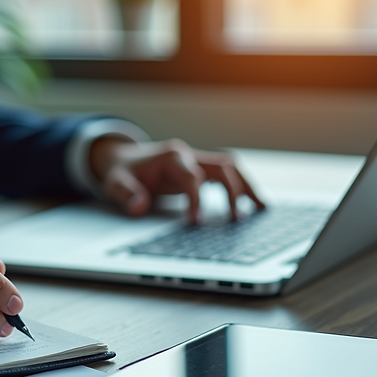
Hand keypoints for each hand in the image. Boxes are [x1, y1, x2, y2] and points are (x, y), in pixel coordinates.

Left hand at [89, 137, 263, 222]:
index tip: (196, 222)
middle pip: (222, 166)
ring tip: (262, 208)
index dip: (196, 199)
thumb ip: (126, 194)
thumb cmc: (122, 171)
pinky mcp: (201, 168)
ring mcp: (197, 160)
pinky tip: (255, 204)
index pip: (191, 177)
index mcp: (171, 156)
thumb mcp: (115, 182)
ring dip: (246, 186)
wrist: (123, 158)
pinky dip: (242, 187)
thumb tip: (139, 207)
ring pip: (230, 167)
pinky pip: (227, 174)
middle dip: (233, 190)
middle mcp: (188, 155)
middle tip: (237, 218)